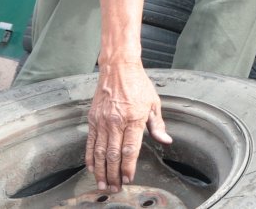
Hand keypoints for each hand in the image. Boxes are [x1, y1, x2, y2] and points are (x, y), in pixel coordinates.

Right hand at [86, 62, 171, 192]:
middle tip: (115, 189)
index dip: (128, 167)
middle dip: (113, 174)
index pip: (130, 149)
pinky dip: (90, 157)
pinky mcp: (93, 119)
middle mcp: (116, 121)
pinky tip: (91, 168)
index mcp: (134, 118)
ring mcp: (102, 120)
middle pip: (113, 154)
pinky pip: (90, 142)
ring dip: (100, 171)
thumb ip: (158, 125)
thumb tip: (165, 141)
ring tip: (102, 184)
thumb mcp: (154, 103)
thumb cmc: (138, 85)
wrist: (118, 67)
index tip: (128, 179)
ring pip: (99, 152)